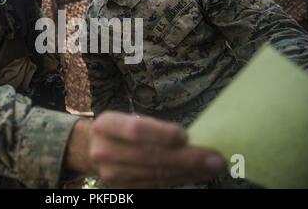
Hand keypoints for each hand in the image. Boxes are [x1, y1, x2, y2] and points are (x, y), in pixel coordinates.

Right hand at [88, 112, 224, 187]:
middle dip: (186, 158)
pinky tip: (197, 174)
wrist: (94, 148)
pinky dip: (180, 180)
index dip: (162, 134)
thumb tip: (193, 139)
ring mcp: (112, 174)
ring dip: (188, 172)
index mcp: (106, 125)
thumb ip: (155, 127)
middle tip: (213, 157)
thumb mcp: (130, 118)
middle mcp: (105, 151)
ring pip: (156, 174)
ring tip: (212, 167)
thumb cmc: (120, 129)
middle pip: (149, 156)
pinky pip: (156, 185)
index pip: (136, 130)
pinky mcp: (124, 189)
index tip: (185, 135)